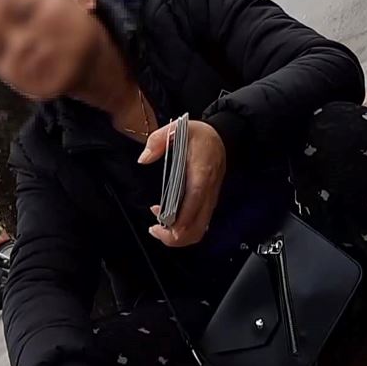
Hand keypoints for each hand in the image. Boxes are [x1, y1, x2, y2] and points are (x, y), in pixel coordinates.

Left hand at [139, 120, 226, 246]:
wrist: (222, 138)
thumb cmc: (199, 135)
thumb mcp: (178, 128)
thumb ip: (158, 140)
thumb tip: (144, 159)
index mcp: (201, 174)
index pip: (192, 204)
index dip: (177, 220)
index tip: (157, 222)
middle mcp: (208, 192)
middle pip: (196, 228)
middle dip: (174, 237)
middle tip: (154, 229)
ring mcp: (210, 200)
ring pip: (199, 231)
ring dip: (178, 237)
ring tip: (159, 228)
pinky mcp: (208, 204)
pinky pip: (199, 225)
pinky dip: (183, 230)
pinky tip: (168, 220)